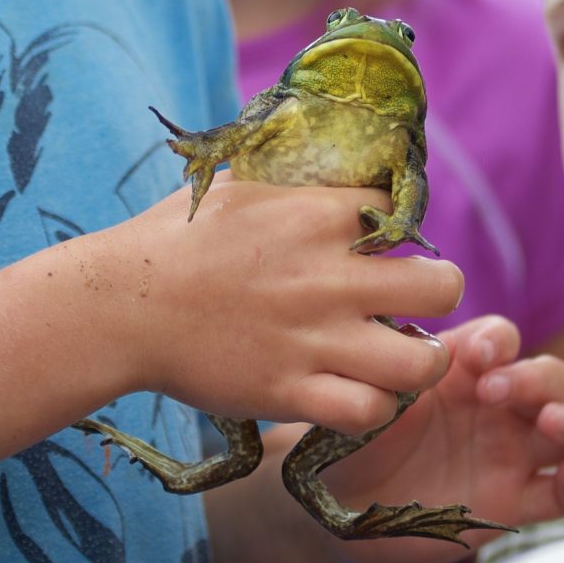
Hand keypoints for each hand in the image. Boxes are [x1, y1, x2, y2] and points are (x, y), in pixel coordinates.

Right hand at [88, 180, 465, 425]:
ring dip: (423, 361)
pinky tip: (360, 392)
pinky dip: (374, 407)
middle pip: (442, 284)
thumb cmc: (173, 239)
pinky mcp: (291, 390)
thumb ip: (291, 177)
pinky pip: (370, 411)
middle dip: (437, 293)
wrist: (121, 305)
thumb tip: (322, 151)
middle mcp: (329, 276)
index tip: (378, 247)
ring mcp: (314, 338)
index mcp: (318, 214)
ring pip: (422, 362)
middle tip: (413, 304)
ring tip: (404, 357)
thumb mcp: (238, 184)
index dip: (397, 231)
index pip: (403, 213)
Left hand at [318, 315, 563, 562]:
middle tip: (494, 393)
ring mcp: (513, 454)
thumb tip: (412, 350)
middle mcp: (499, 408)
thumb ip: (394, 377)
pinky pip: (563, 494)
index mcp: (464, 372)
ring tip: (553, 423)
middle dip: (535, 379)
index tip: (476, 357)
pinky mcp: (515, 503)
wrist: (340, 509)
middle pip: (550, 377)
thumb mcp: (367, 402)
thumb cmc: (353, 442)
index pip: (502, 339)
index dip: (498, 342)